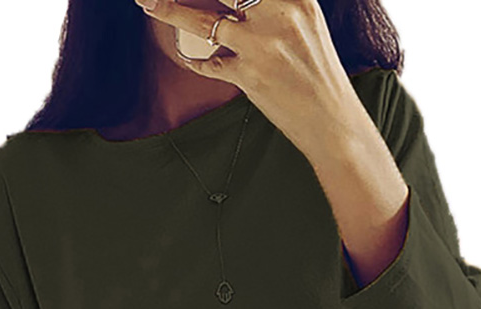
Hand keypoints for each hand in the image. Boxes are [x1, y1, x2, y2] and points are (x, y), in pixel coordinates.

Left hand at [134, 0, 372, 160]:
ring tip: (147, 2)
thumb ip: (275, 5)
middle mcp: (279, 14)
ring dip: (168, 10)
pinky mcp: (248, 76)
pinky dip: (194, 60)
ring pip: (201, 19)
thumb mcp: (306, 24)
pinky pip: (208, 63)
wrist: (333, 124)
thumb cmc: (319, 75)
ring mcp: (261, 45)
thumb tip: (237, 1)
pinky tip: (186, 57)